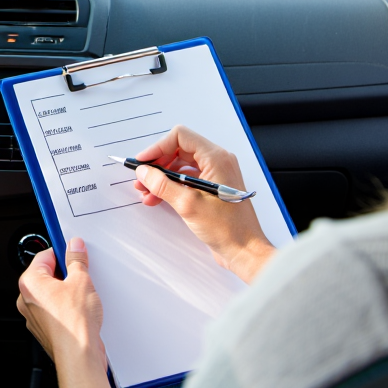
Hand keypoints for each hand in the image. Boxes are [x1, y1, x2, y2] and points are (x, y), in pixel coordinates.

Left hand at [17, 238, 105, 369]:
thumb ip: (77, 260)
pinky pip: (54, 310)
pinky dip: (66, 307)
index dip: (62, 251)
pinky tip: (80, 310)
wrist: (78, 355)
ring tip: (82, 295)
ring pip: (51, 294)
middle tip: (81, 274)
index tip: (73, 250)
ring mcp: (34, 316)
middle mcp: (27, 299)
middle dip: (65, 273)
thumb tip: (74, 247)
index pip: (44, 256)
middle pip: (47, 275)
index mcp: (30, 283)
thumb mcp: (81, 280)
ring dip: (66, 291)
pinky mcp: (45, 329)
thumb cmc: (74, 323)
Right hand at [133, 125, 275, 282]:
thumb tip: (145, 172)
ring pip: (180, 166)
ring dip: (161, 177)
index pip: (181, 137)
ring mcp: (214, 175)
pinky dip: (170, 186)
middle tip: (142, 177)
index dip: (158, 147)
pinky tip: (157, 198)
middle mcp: (217, 162)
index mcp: (216, 159)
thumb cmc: (228, 229)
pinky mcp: (210, 189)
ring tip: (146, 191)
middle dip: (158, 164)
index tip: (143, 161)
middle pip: (178, 150)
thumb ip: (163, 185)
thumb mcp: (188, 204)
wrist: (244, 250)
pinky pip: (186, 179)